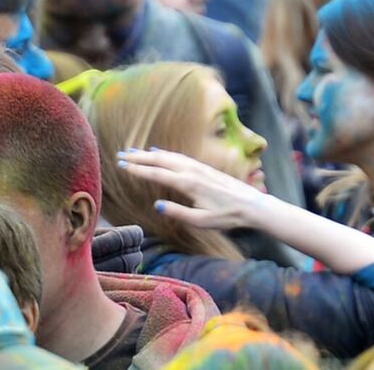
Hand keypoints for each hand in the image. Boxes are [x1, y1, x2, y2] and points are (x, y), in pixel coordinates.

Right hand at [117, 148, 272, 230]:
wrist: (253, 205)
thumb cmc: (227, 216)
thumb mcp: (201, 221)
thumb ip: (178, 213)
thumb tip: (156, 205)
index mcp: (189, 184)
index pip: (158, 174)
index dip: (139, 170)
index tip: (122, 166)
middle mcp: (193, 172)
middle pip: (162, 161)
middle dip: (140, 157)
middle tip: (121, 155)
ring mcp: (201, 168)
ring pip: (171, 156)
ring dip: (151, 154)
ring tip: (134, 152)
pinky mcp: (206, 168)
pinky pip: (181, 157)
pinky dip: (167, 154)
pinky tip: (160, 153)